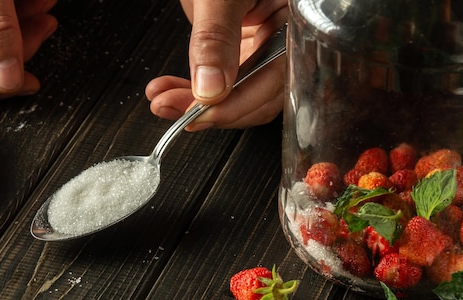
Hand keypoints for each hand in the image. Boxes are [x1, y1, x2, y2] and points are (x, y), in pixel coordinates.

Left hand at [145, 0, 286, 130]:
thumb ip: (217, 36)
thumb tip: (210, 89)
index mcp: (300, 21)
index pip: (275, 81)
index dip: (235, 107)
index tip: (197, 116)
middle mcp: (287, 35)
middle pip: (257, 94)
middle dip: (211, 109)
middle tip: (172, 110)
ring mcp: (265, 39)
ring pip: (236, 90)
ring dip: (196, 101)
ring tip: (162, 99)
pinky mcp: (242, 39)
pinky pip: (222, 75)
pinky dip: (194, 84)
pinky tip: (170, 87)